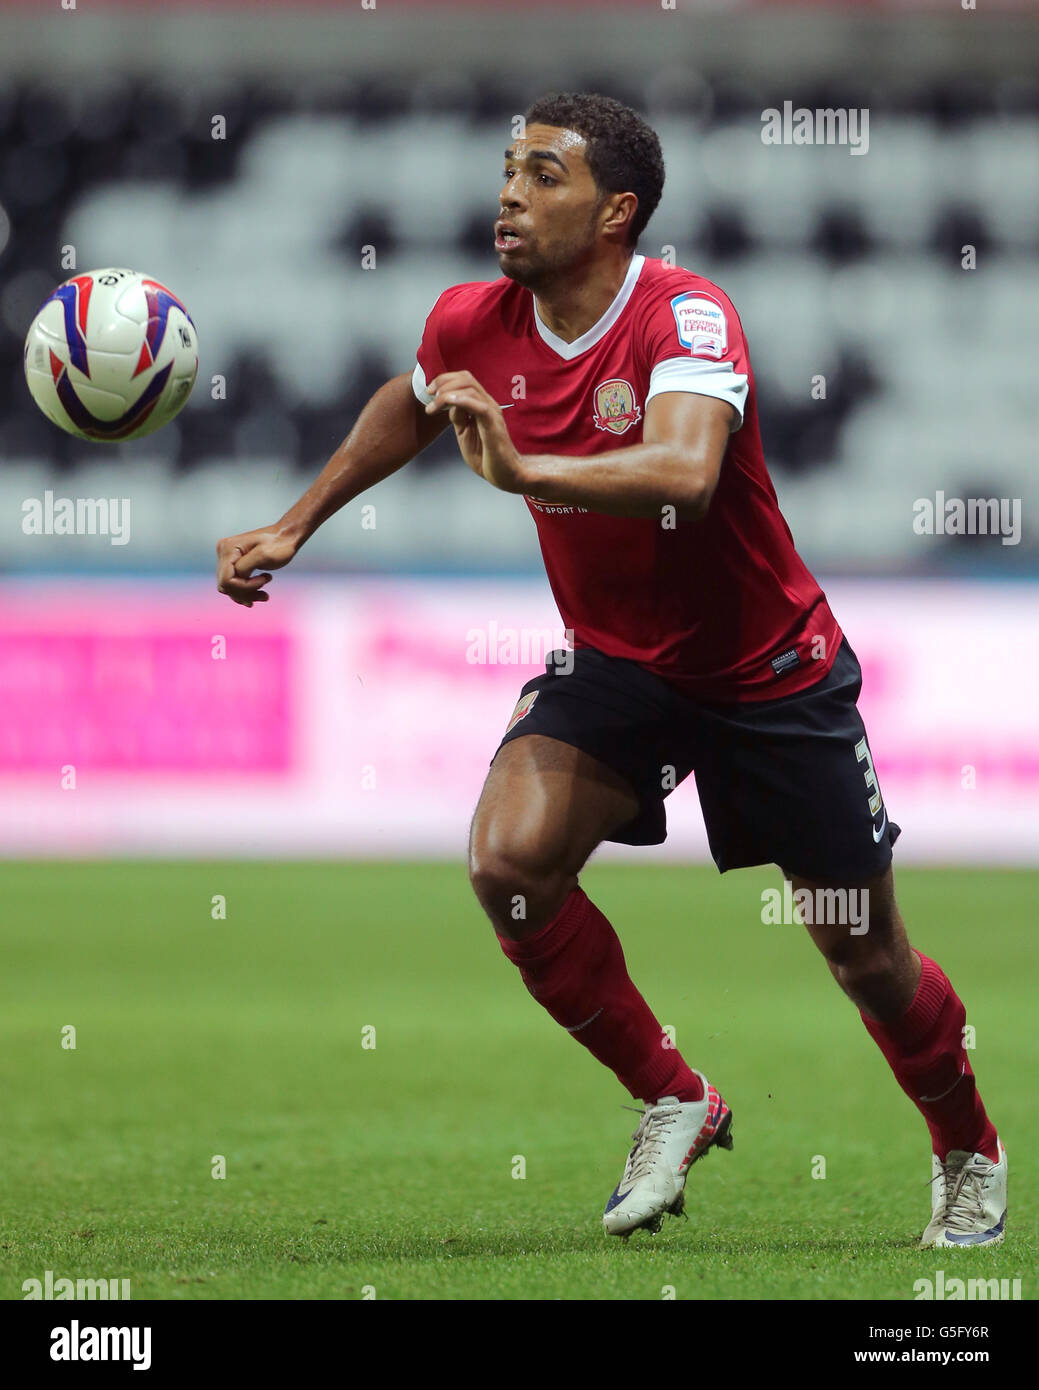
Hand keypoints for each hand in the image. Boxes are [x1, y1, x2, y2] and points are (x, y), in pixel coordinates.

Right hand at [216, 526, 298, 605]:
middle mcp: (223, 551)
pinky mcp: (234, 563)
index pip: (227, 579)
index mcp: (228, 548)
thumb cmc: (280, 544)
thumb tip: (236, 577)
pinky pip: (234, 583)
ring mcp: (227, 557)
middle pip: (226, 585)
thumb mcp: (264, 555)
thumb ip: (245, 566)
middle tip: (264, 594)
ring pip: (229, 587)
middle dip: (245, 593)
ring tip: (264, 595)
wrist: (287, 536)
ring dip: (246, 595)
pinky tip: (260, 591)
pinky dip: (246, 591)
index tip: (264, 581)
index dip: (244, 587)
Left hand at [424, 371, 526, 492]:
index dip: (444, 380)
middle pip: (466, 378)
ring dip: (446, 394)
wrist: (505, 474)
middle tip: (429, 395)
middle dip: (443, 382)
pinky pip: (479, 406)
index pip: (464, 379)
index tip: (429, 392)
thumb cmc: (486, 456)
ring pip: (470, 389)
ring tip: (433, 407)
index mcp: (481, 404)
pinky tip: (448, 402)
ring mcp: (492, 413)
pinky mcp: (493, 425)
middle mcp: (488, 404)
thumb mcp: (464, 433)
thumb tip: (448, 403)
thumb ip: (458, 417)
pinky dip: (461, 400)